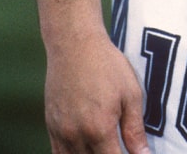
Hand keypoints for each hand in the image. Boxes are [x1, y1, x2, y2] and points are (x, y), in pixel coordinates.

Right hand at [45, 30, 150, 153]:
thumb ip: (135, 130)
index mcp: (100, 129)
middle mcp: (77, 136)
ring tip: (104, 146)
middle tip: (118, 146)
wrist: (74, 44)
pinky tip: (86, 150)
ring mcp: (61, 133)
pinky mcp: (51, 127)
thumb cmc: (106, 64)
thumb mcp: (131, 93)